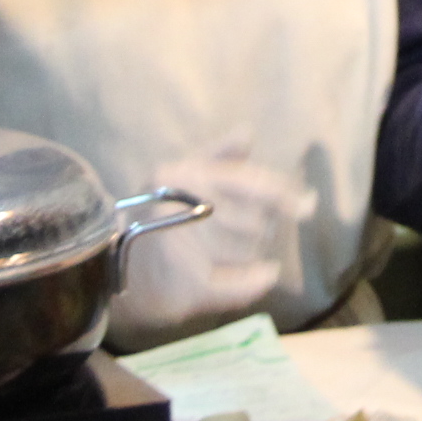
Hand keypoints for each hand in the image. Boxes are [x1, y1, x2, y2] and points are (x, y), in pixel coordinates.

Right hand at [118, 143, 318, 333]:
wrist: (112, 270)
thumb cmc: (155, 217)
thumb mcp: (179, 176)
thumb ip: (217, 156)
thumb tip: (247, 132)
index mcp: (180, 174)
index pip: (246, 182)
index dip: (283, 194)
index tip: (309, 204)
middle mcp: (178, 208)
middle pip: (254, 220)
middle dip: (262, 228)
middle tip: (251, 234)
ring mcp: (181, 250)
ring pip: (249, 251)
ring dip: (253, 254)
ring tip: (237, 253)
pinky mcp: (185, 288)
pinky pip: (240, 285)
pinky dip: (256, 281)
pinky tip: (263, 275)